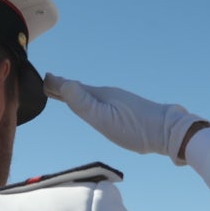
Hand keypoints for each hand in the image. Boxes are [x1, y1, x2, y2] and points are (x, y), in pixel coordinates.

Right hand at [43, 76, 206, 161]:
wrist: (168, 132)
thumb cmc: (135, 128)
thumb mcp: (104, 119)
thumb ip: (83, 104)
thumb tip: (63, 83)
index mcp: (100, 95)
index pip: (72, 88)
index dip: (57, 85)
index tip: (42, 78)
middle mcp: (108, 95)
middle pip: (80, 90)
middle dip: (64, 87)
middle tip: (48, 83)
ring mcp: (118, 101)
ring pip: (91, 95)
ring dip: (76, 93)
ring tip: (66, 93)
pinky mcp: (126, 110)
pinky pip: (101, 101)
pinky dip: (89, 100)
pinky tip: (94, 106)